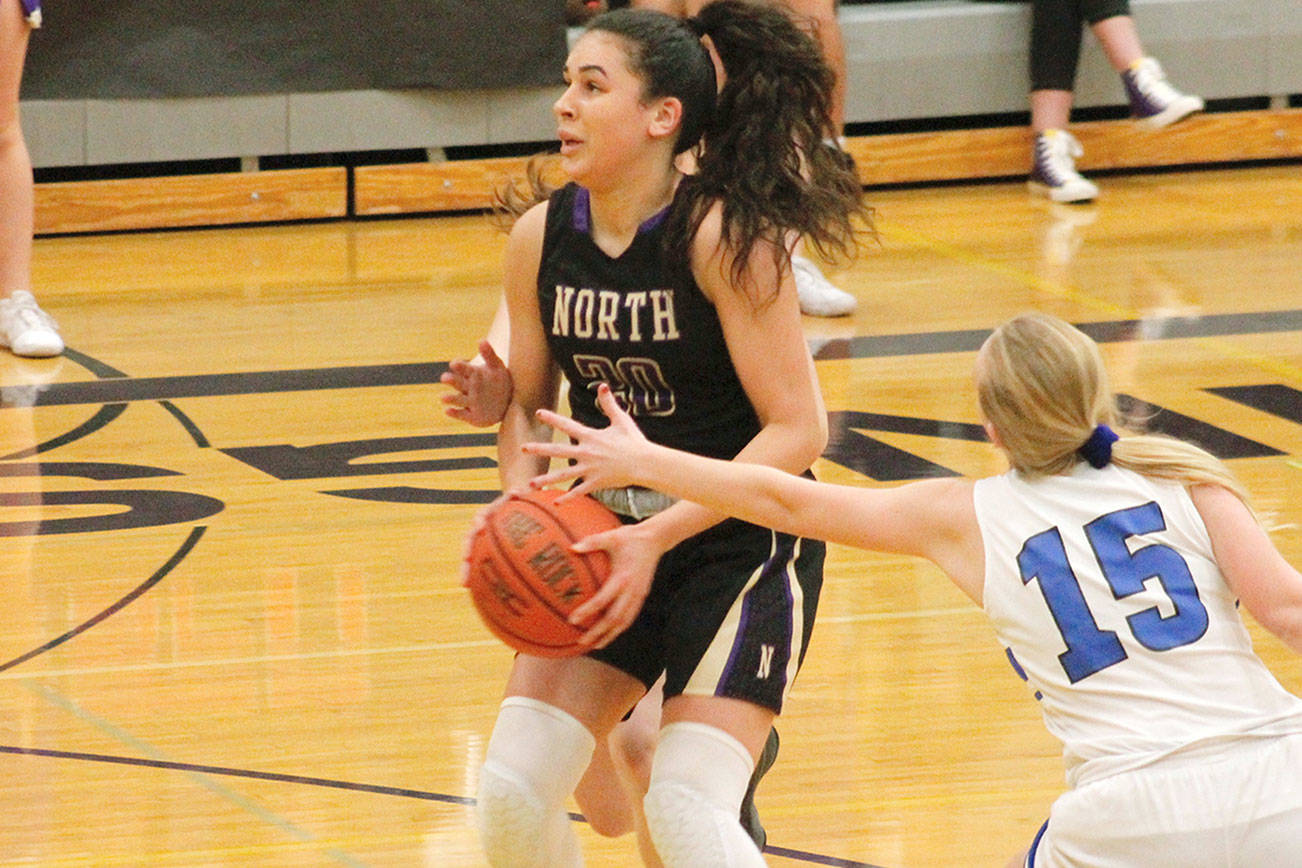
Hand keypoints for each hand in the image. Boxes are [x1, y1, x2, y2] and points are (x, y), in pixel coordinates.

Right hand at [440, 340, 512, 426]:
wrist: (507, 403)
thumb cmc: (499, 381)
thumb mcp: (497, 367)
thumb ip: (489, 355)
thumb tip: (482, 340)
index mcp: (473, 374)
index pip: (464, 369)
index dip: (459, 367)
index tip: (454, 364)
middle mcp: (468, 388)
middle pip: (457, 383)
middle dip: (451, 381)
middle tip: (444, 378)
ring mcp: (469, 402)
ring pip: (457, 399)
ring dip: (450, 398)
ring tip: (443, 398)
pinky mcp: (470, 416)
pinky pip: (461, 415)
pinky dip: (454, 413)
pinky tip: (448, 411)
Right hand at [460, 491, 510, 586]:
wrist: (514, 503)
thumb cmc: (518, 500)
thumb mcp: (518, 494)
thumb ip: (517, 493)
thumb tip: (518, 490)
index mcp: (486, 514)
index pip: (478, 519)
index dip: (478, 524)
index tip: (479, 528)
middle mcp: (480, 529)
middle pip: (469, 543)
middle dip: (466, 557)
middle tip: (464, 571)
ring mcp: (482, 540)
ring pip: (472, 557)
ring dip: (468, 570)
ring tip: (464, 585)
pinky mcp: (488, 550)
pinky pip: (483, 563)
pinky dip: (482, 576)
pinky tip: (484, 591)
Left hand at [523, 383, 648, 496]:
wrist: (644, 463)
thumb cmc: (634, 441)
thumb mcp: (621, 420)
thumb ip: (609, 404)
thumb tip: (602, 386)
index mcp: (591, 437)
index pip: (567, 426)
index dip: (552, 419)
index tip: (538, 414)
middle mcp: (586, 453)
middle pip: (558, 451)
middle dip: (539, 449)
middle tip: (523, 447)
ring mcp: (589, 470)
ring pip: (563, 475)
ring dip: (546, 479)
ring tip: (531, 484)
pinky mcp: (596, 483)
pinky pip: (579, 491)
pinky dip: (568, 498)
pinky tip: (556, 502)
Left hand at [568, 521, 662, 648]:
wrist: (655, 540)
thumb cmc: (630, 537)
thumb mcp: (611, 536)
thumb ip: (592, 542)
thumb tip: (571, 548)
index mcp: (623, 578)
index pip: (603, 600)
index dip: (588, 611)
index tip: (572, 619)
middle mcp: (632, 590)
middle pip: (614, 618)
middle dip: (598, 632)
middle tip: (581, 642)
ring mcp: (639, 595)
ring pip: (624, 622)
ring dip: (610, 635)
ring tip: (595, 645)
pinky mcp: (642, 596)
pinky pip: (630, 616)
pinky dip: (619, 628)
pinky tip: (609, 633)